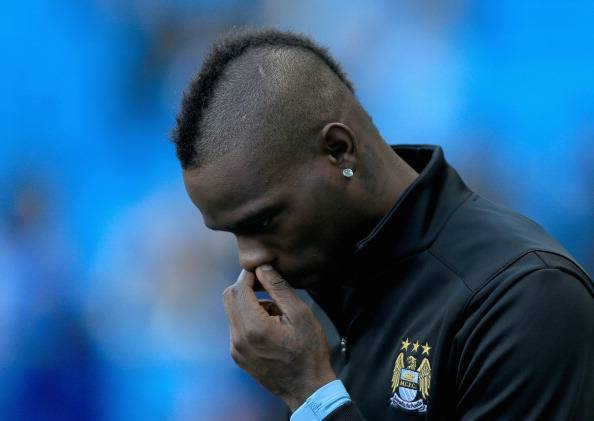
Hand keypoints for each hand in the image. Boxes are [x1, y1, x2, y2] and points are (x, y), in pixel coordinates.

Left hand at [223, 265, 336, 410]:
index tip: (264, 270)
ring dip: (250, 304)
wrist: (307, 388)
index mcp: (254, 327)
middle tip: (269, 287)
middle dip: (246, 287)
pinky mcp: (238, 357)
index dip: (249, 274)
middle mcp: (238, 338)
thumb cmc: (309, 350)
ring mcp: (236, 349)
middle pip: (230, 298)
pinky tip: (271, 328)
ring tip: (277, 314)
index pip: (239, 288)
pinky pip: (237, 328)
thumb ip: (278, 288)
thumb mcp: (300, 314)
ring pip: (233, 312)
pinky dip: (249, 319)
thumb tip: (262, 267)